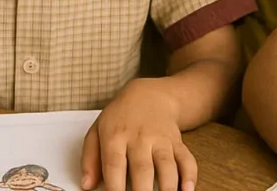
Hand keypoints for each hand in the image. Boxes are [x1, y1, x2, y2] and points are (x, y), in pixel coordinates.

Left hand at [81, 79, 195, 190]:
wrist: (149, 96)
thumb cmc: (120, 119)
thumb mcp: (97, 131)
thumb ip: (90, 159)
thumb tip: (86, 185)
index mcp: (115, 136)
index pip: (114, 164)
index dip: (115, 187)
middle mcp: (139, 138)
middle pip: (142, 168)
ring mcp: (161, 140)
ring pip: (167, 165)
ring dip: (167, 187)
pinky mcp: (177, 142)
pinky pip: (187, 160)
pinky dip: (190, 176)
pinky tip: (187, 190)